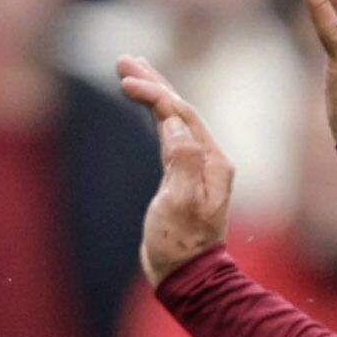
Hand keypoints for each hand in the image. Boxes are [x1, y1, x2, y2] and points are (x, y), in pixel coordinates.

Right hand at [118, 55, 233, 281]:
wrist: (186, 277)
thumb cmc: (181, 246)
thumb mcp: (181, 205)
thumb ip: (181, 162)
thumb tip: (175, 125)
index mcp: (212, 162)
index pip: (181, 115)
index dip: (154, 93)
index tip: (125, 81)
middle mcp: (208, 159)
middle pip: (180, 109)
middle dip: (153, 82)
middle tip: (125, 59)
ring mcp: (197, 167)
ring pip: (174, 119)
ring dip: (153, 93)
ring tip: (129, 70)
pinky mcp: (182, 176)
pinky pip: (169, 134)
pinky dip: (155, 116)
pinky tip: (145, 105)